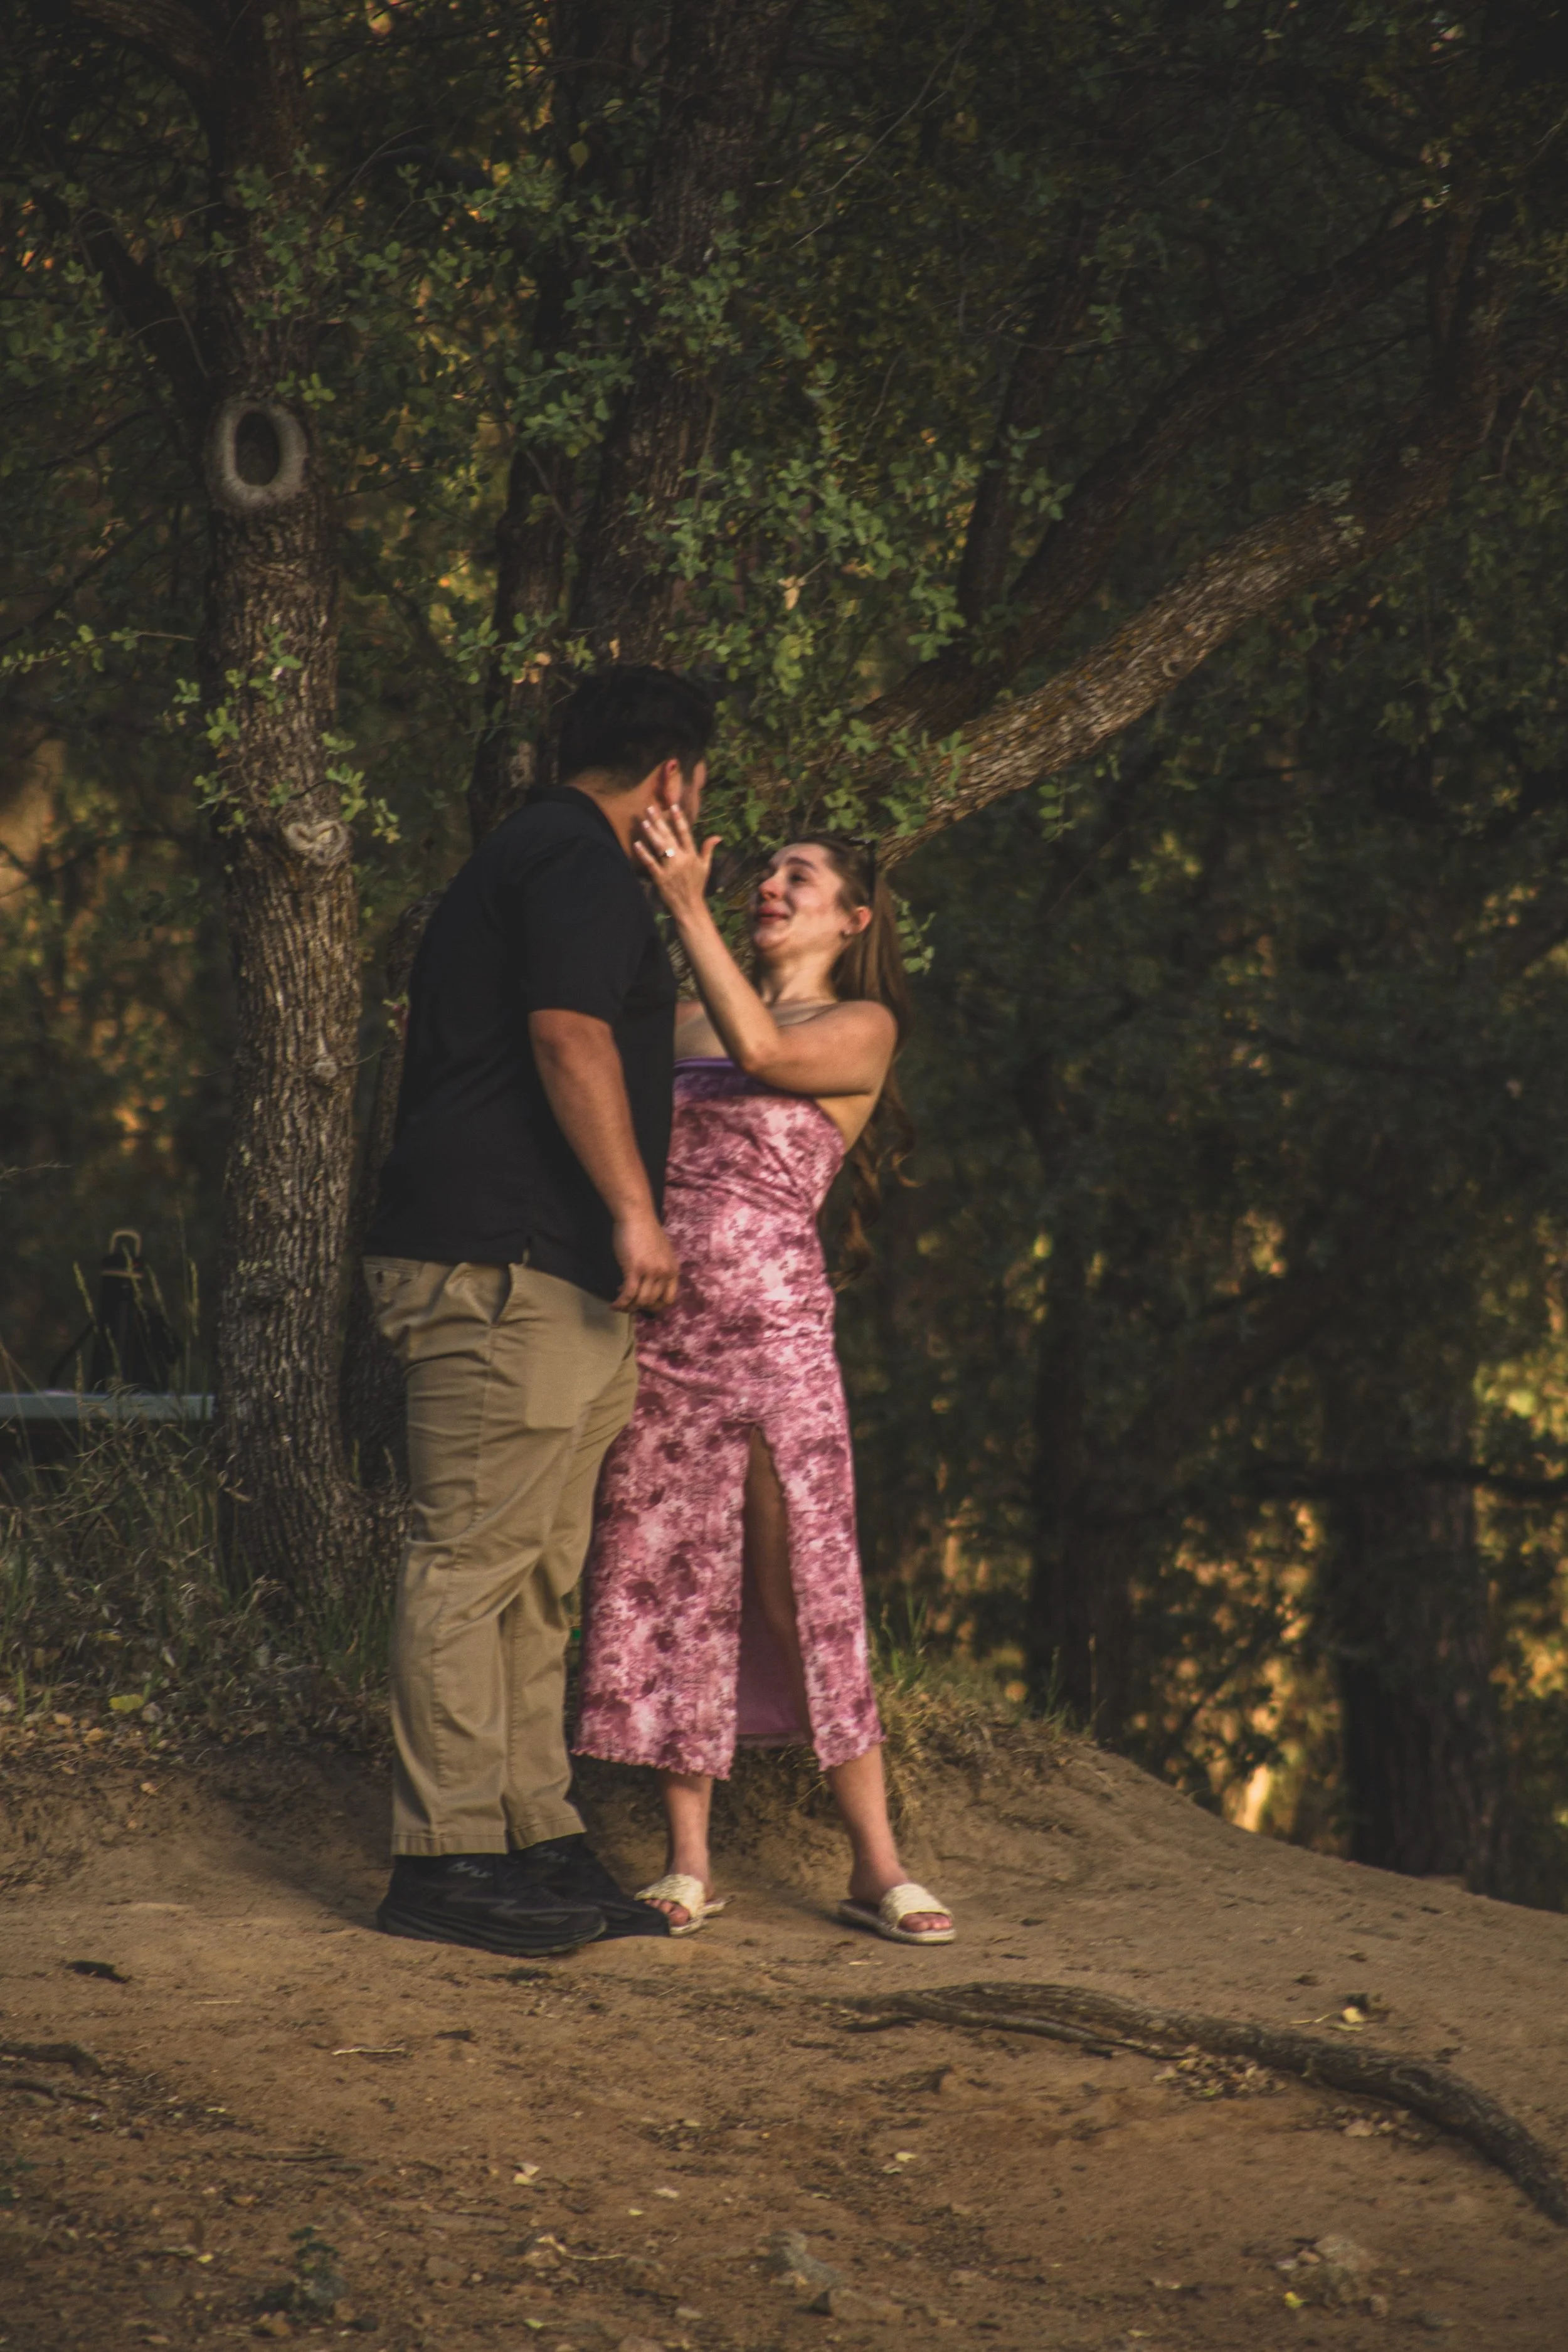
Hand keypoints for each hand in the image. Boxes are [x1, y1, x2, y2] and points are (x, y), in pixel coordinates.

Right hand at [612, 1206, 679, 1313]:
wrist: (636, 1216)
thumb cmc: (646, 1232)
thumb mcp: (661, 1253)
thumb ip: (660, 1269)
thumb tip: (652, 1286)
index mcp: (673, 1270)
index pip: (668, 1299)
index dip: (655, 1305)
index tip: (643, 1301)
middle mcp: (665, 1273)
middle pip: (653, 1302)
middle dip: (640, 1306)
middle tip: (629, 1300)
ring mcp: (650, 1272)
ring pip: (641, 1301)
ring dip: (629, 1305)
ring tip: (620, 1300)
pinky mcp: (634, 1269)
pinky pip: (628, 1294)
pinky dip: (620, 1303)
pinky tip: (614, 1304)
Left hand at [633, 805, 719, 919]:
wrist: (690, 907)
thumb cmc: (697, 886)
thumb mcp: (705, 867)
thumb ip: (708, 849)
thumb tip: (717, 836)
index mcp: (692, 855)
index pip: (685, 833)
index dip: (679, 819)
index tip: (672, 806)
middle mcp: (682, 859)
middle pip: (669, 836)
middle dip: (659, 821)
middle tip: (650, 808)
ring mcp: (670, 869)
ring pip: (660, 847)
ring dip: (651, 833)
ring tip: (643, 821)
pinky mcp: (660, 878)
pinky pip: (651, 863)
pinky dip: (644, 854)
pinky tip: (637, 844)